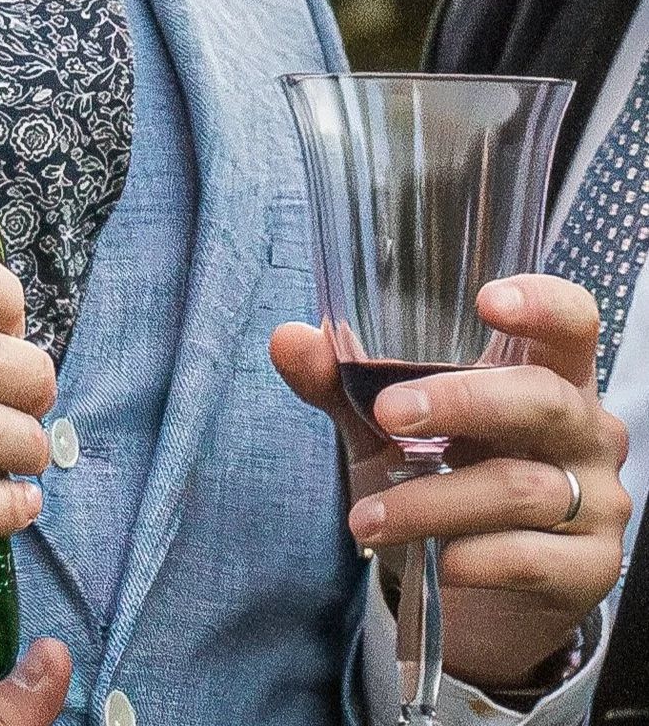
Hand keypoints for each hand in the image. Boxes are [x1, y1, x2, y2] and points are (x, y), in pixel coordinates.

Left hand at [270, 275, 629, 689]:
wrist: (480, 587)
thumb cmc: (442, 478)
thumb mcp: (389, 427)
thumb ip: (342, 382)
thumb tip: (287, 338)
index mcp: (547, 376)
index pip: (572, 322)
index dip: (542, 304)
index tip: (486, 301)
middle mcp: (586, 431)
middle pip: (543, 398)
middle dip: (461, 401)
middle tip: (386, 414)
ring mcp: (599, 500)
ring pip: (522, 489)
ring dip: (431, 503)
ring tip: (366, 520)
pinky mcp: (591, 567)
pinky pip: (533, 558)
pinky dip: (473, 559)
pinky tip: (438, 563)